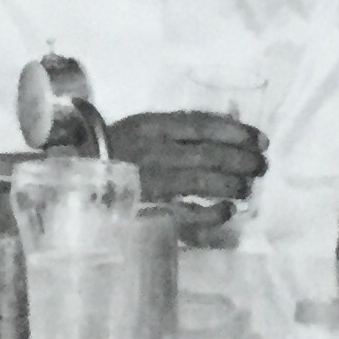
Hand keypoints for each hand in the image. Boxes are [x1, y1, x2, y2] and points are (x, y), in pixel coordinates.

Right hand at [104, 111, 266, 209]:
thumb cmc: (116, 147)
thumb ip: (179, 126)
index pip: (202, 125)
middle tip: (262, 165)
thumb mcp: (144, 126)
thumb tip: (229, 125)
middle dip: (242, 159)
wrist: (76, 173)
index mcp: (152, 126)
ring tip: (249, 187)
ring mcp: (151, 182)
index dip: (236, 132)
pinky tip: (227, 210)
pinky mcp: (148, 209)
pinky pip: (185, 214)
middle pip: (208, 153)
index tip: (261, 140)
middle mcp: (154, 151)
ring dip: (232, 184)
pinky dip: (210, 213)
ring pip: (201, 181)